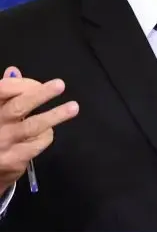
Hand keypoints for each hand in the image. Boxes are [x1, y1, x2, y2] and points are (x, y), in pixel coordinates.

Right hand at [0, 66, 78, 194]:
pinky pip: (37, 144)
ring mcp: (3, 144)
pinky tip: (48, 131)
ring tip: (73, 107)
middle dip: (40, 94)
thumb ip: (5, 92)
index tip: (37, 84)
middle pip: (18, 107)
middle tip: (60, 84)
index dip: (24, 84)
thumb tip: (13, 71)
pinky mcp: (13, 160)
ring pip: (31, 127)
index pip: (4, 89)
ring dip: (55, 115)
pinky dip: (46, 134)